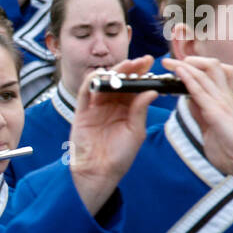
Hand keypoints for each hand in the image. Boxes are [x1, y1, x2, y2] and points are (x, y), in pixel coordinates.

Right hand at [69, 55, 157, 214]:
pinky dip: (91, 82)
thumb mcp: (135, 132)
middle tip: (140, 61)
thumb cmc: (119, 156)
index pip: (134, 86)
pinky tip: (101, 75)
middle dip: (129, 69)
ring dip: (113, 73)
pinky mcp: (82, 111)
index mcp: (127, 109)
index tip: (150, 63)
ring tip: (125, 66)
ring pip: (104, 83)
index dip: (141, 74)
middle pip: (119, 81)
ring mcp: (96, 107)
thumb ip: (140, 110)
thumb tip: (151, 91)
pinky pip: (85, 92)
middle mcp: (111, 105)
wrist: (99, 172)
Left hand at [162, 56, 232, 201]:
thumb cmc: (231, 148)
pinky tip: (179, 73)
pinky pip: (200, 91)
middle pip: (212, 67)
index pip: (214, 74)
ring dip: (184, 66)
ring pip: (205, 74)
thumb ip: (200, 111)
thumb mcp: (210, 125)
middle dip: (190, 61)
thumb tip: (188, 99)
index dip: (197, 66)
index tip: (179, 66)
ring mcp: (222, 103)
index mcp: (225, 100)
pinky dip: (188, 79)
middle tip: (171, 63)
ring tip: (169, 63)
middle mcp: (225, 97)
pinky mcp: (217, 112)